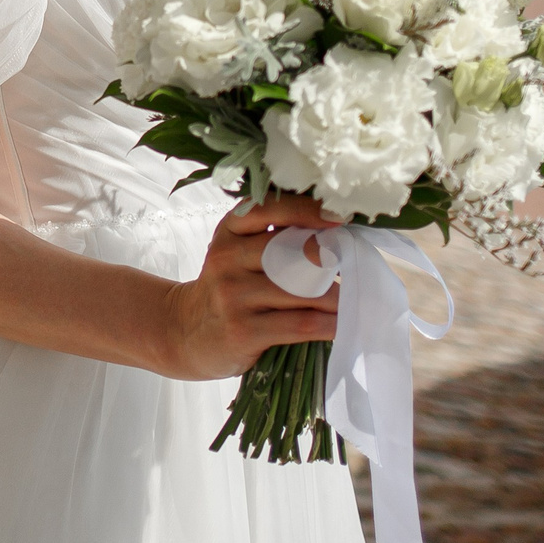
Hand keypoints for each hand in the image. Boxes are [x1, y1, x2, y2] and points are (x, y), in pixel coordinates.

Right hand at [153, 193, 341, 380]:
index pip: (270, 210)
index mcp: (229, 230)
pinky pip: (299, 324)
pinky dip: (328, 324)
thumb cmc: (229, 288)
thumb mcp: (237, 252)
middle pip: (291, 252)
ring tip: (356, 300)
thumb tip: (335, 231)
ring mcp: (232, 295)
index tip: (340, 218)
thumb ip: (273, 238)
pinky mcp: (242, 330)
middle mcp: (226, 257)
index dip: (307, 211)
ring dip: (336, 297)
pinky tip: (342, 325)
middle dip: (330, 259)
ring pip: (301, 291)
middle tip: (356, 266)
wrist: (186, 332)